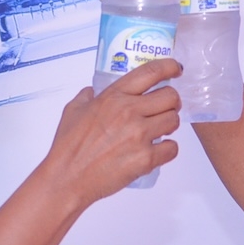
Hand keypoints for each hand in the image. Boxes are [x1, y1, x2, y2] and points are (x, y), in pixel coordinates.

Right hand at [38, 58, 182, 204]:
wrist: (68, 178)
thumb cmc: (68, 147)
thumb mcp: (72, 111)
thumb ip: (85, 97)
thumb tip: (91, 92)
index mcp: (113, 96)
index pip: (151, 72)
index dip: (169, 67)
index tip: (176, 69)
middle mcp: (129, 111)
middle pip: (171, 97)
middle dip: (172, 102)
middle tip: (165, 109)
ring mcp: (139, 135)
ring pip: (174, 120)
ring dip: (169, 125)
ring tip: (158, 131)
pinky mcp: (146, 158)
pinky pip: (172, 148)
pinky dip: (167, 149)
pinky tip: (156, 151)